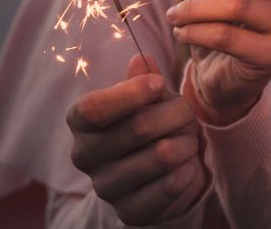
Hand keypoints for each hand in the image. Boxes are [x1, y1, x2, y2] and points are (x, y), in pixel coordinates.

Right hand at [66, 54, 206, 225]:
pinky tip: (186, 164)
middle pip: (138, 128)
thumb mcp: (148, 97)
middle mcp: (84, 156)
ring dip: (187, 142)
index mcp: (81, 123)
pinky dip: (190, 168)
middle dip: (176, 114)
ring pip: (163, 155)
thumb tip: (142, 60)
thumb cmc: (151, 123)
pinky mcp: (130, 212)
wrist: (157, 174)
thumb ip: (144, 79)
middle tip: (187, 113)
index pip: (93, 108)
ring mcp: (105, 188)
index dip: (131, 93)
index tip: (159, 84)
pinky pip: (173, 183)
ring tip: (187, 139)